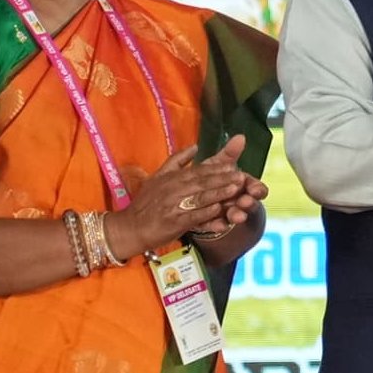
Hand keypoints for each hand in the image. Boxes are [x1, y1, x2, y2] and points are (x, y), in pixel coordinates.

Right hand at [122, 135, 252, 253]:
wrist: (130, 227)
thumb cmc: (147, 203)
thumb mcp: (158, 176)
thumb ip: (177, 161)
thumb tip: (195, 146)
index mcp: (171, 177)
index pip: (197, 171)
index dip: (216, 168)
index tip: (233, 166)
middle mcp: (173, 189)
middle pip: (202, 182)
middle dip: (223, 179)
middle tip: (241, 177)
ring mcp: (174, 205)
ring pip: (200, 197)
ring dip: (219, 193)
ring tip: (236, 190)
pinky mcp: (174, 221)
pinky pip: (193, 216)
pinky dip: (206, 213)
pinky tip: (219, 210)